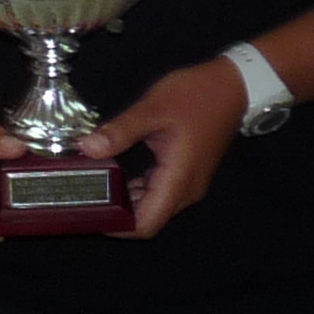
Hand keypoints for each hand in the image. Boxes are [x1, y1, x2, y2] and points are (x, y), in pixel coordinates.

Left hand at [81, 57, 241, 236]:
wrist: (232, 85)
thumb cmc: (196, 96)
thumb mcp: (153, 109)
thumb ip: (120, 132)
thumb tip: (86, 148)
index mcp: (178, 180)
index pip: (146, 225)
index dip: (116, 228)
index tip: (87, 215)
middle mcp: (186, 190)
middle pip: (148, 220)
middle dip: (115, 216)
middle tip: (81, 200)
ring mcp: (188, 183)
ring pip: (153, 207)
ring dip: (124, 203)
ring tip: (91, 188)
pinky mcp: (186, 173)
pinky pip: (158, 192)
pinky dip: (135, 190)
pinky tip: (114, 176)